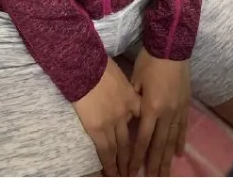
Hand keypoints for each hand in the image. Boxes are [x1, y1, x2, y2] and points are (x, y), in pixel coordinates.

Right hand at [73, 58, 140, 176]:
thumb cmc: (100, 66)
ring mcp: (111, 122)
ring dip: (122, 164)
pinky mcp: (97, 129)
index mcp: (131, 98)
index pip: (141, 117)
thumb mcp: (119, 75)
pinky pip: (104, 150)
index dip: (143, 130)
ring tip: (125, 176)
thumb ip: (123, 88)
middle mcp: (124, 113)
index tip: (146, 140)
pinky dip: (109, 164)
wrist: (86, 68)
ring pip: (119, 148)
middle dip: (134, 156)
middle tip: (136, 169)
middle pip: (131, 138)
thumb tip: (121, 93)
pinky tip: (111, 173)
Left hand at [129, 48, 189, 176]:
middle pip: (159, 145)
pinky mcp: (186, 104)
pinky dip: (180, 141)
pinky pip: (183, 127)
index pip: (143, 139)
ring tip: (165, 174)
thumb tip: (129, 118)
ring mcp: (178, 109)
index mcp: (151, 108)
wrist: (171, 46)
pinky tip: (179, 153)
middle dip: (155, 165)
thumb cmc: (149, 61)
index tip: (133, 172)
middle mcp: (166, 113)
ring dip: (168, 158)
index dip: (137, 157)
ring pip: (172, 139)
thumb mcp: (135, 81)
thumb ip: (133, 102)